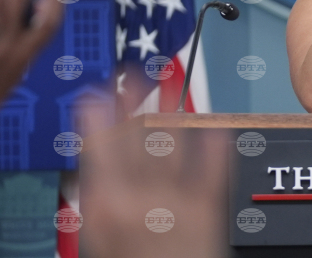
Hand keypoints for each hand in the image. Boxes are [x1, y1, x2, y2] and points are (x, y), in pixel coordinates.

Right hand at [79, 70, 228, 257]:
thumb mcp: (99, 244)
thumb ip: (99, 206)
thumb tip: (96, 178)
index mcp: (104, 208)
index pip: (96, 149)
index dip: (96, 116)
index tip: (95, 93)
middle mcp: (138, 198)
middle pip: (133, 136)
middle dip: (132, 98)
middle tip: (133, 72)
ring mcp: (175, 200)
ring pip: (171, 142)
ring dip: (172, 106)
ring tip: (171, 80)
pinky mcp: (208, 208)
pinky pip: (212, 167)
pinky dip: (215, 143)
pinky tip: (216, 123)